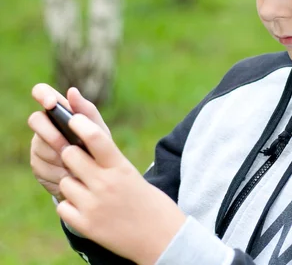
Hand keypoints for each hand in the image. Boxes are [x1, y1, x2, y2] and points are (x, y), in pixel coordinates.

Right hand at [29, 84, 110, 200]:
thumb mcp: (99, 130)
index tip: (51, 104)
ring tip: (78, 165)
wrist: (98, 178)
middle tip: (68, 147)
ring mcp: (38, 144)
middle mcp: (46, 125)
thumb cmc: (99, 147)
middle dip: (52, 135)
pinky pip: (42, 167)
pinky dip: (59, 172)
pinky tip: (71, 175)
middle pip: (36, 120)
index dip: (43, 94)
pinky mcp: (37, 164)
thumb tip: (72, 91)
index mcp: (61, 111)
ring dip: (60, 158)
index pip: (42, 92)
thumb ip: (87, 112)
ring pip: (40, 147)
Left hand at [56, 114, 185, 263]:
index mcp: (121, 168)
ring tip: (89, 192)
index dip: (80, 124)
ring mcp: (93, 206)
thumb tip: (82, 145)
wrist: (162, 238)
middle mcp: (105, 184)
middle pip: (70, 156)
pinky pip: (63, 207)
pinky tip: (87, 208)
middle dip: (72, 156)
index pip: (95, 138)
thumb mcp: (133, 176)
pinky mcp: (86, 225)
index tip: (72, 119)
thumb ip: (109, 162)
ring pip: (64, 183)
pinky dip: (71, 206)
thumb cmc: (150, 203)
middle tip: (80, 161)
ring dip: (72, 184)